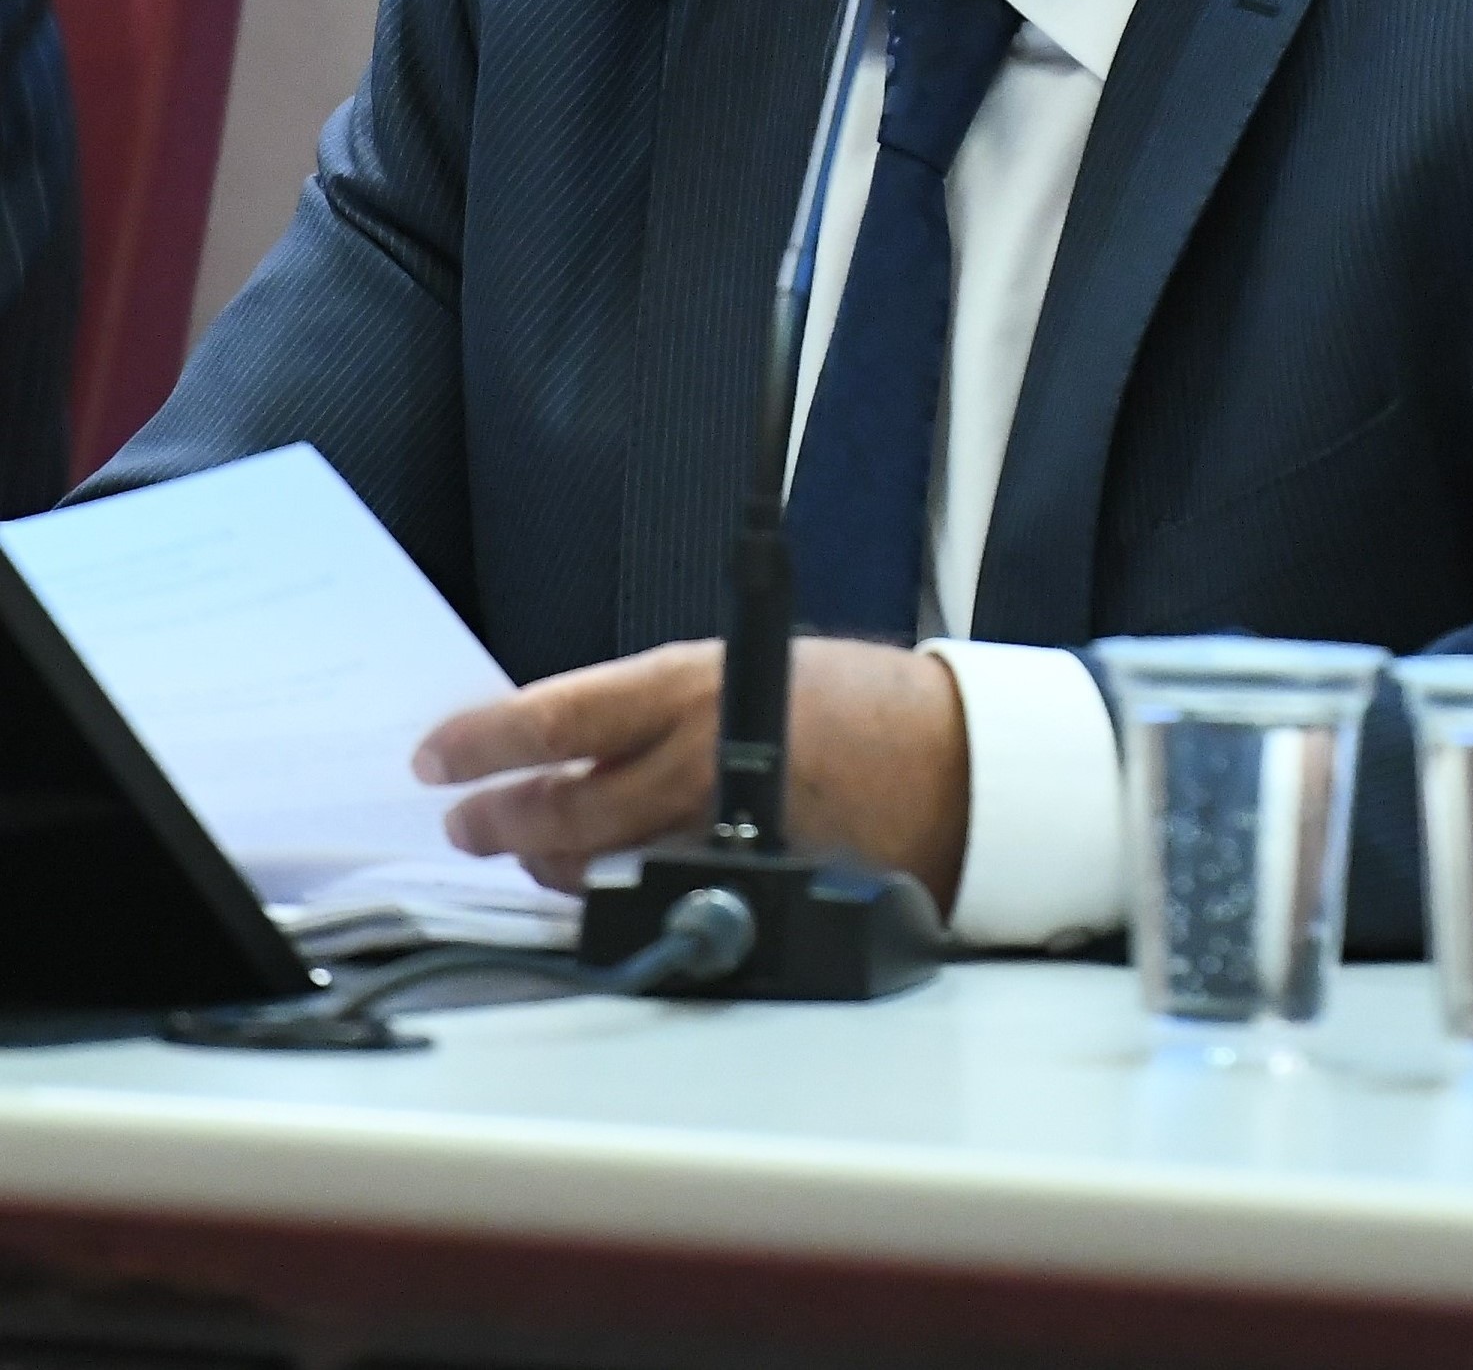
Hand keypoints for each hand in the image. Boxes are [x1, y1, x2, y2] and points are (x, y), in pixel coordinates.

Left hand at [412, 637, 970, 911]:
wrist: (943, 757)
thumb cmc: (848, 701)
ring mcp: (715, 832)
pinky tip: (599, 885)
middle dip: (496, 819)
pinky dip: (616, 892)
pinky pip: (653, 897)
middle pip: (560, 808)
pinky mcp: (741, 887)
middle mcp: (693, 759)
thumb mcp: (739, 667)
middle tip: (466, 820)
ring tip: (525, 853)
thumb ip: (654, 707)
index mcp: (686, 686)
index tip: (437, 756)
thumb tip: (570, 742)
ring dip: (546, 864)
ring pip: (595, 865)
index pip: (554, 718)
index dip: (482, 742)